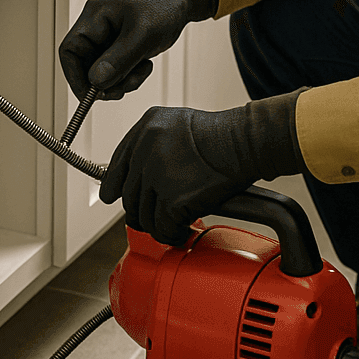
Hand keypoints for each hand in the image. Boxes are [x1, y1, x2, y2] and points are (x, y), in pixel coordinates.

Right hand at [59, 0, 218, 100]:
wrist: (181, 2)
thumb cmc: (163, 5)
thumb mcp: (142, 33)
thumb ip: (119, 58)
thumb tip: (96, 80)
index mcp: (94, 16)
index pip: (69, 50)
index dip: (75, 76)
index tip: (89, 95)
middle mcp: (97, 29)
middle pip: (84, 66)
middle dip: (104, 82)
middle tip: (122, 88)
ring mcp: (107, 41)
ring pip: (101, 74)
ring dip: (120, 81)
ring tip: (140, 71)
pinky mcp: (119, 51)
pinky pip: (115, 74)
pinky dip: (129, 78)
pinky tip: (144, 66)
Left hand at [99, 90, 304, 244]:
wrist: (244, 142)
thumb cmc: (223, 134)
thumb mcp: (179, 123)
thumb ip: (157, 142)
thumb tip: (147, 170)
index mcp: (145, 130)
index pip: (117, 165)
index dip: (115, 185)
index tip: (114, 196)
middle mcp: (145, 151)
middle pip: (130, 195)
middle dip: (140, 211)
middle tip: (152, 217)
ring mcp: (156, 176)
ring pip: (143, 215)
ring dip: (157, 226)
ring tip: (170, 228)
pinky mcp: (171, 199)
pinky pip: (162, 227)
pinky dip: (170, 235)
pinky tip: (179, 233)